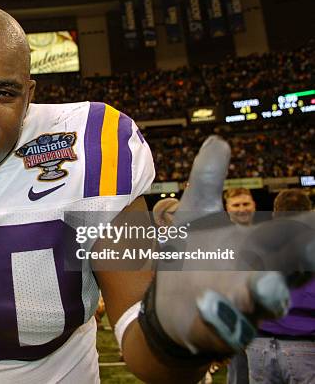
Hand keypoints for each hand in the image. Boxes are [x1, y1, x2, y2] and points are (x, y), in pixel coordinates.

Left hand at [153, 136, 313, 354]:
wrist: (168, 304)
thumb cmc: (192, 256)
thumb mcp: (196, 214)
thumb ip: (206, 179)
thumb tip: (218, 140)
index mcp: (261, 247)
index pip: (296, 233)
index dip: (312, 226)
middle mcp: (260, 276)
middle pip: (293, 268)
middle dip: (306, 257)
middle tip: (311, 247)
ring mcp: (242, 305)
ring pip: (267, 302)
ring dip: (269, 294)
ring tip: (265, 286)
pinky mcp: (218, 327)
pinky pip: (227, 327)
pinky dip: (220, 317)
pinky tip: (206, 302)